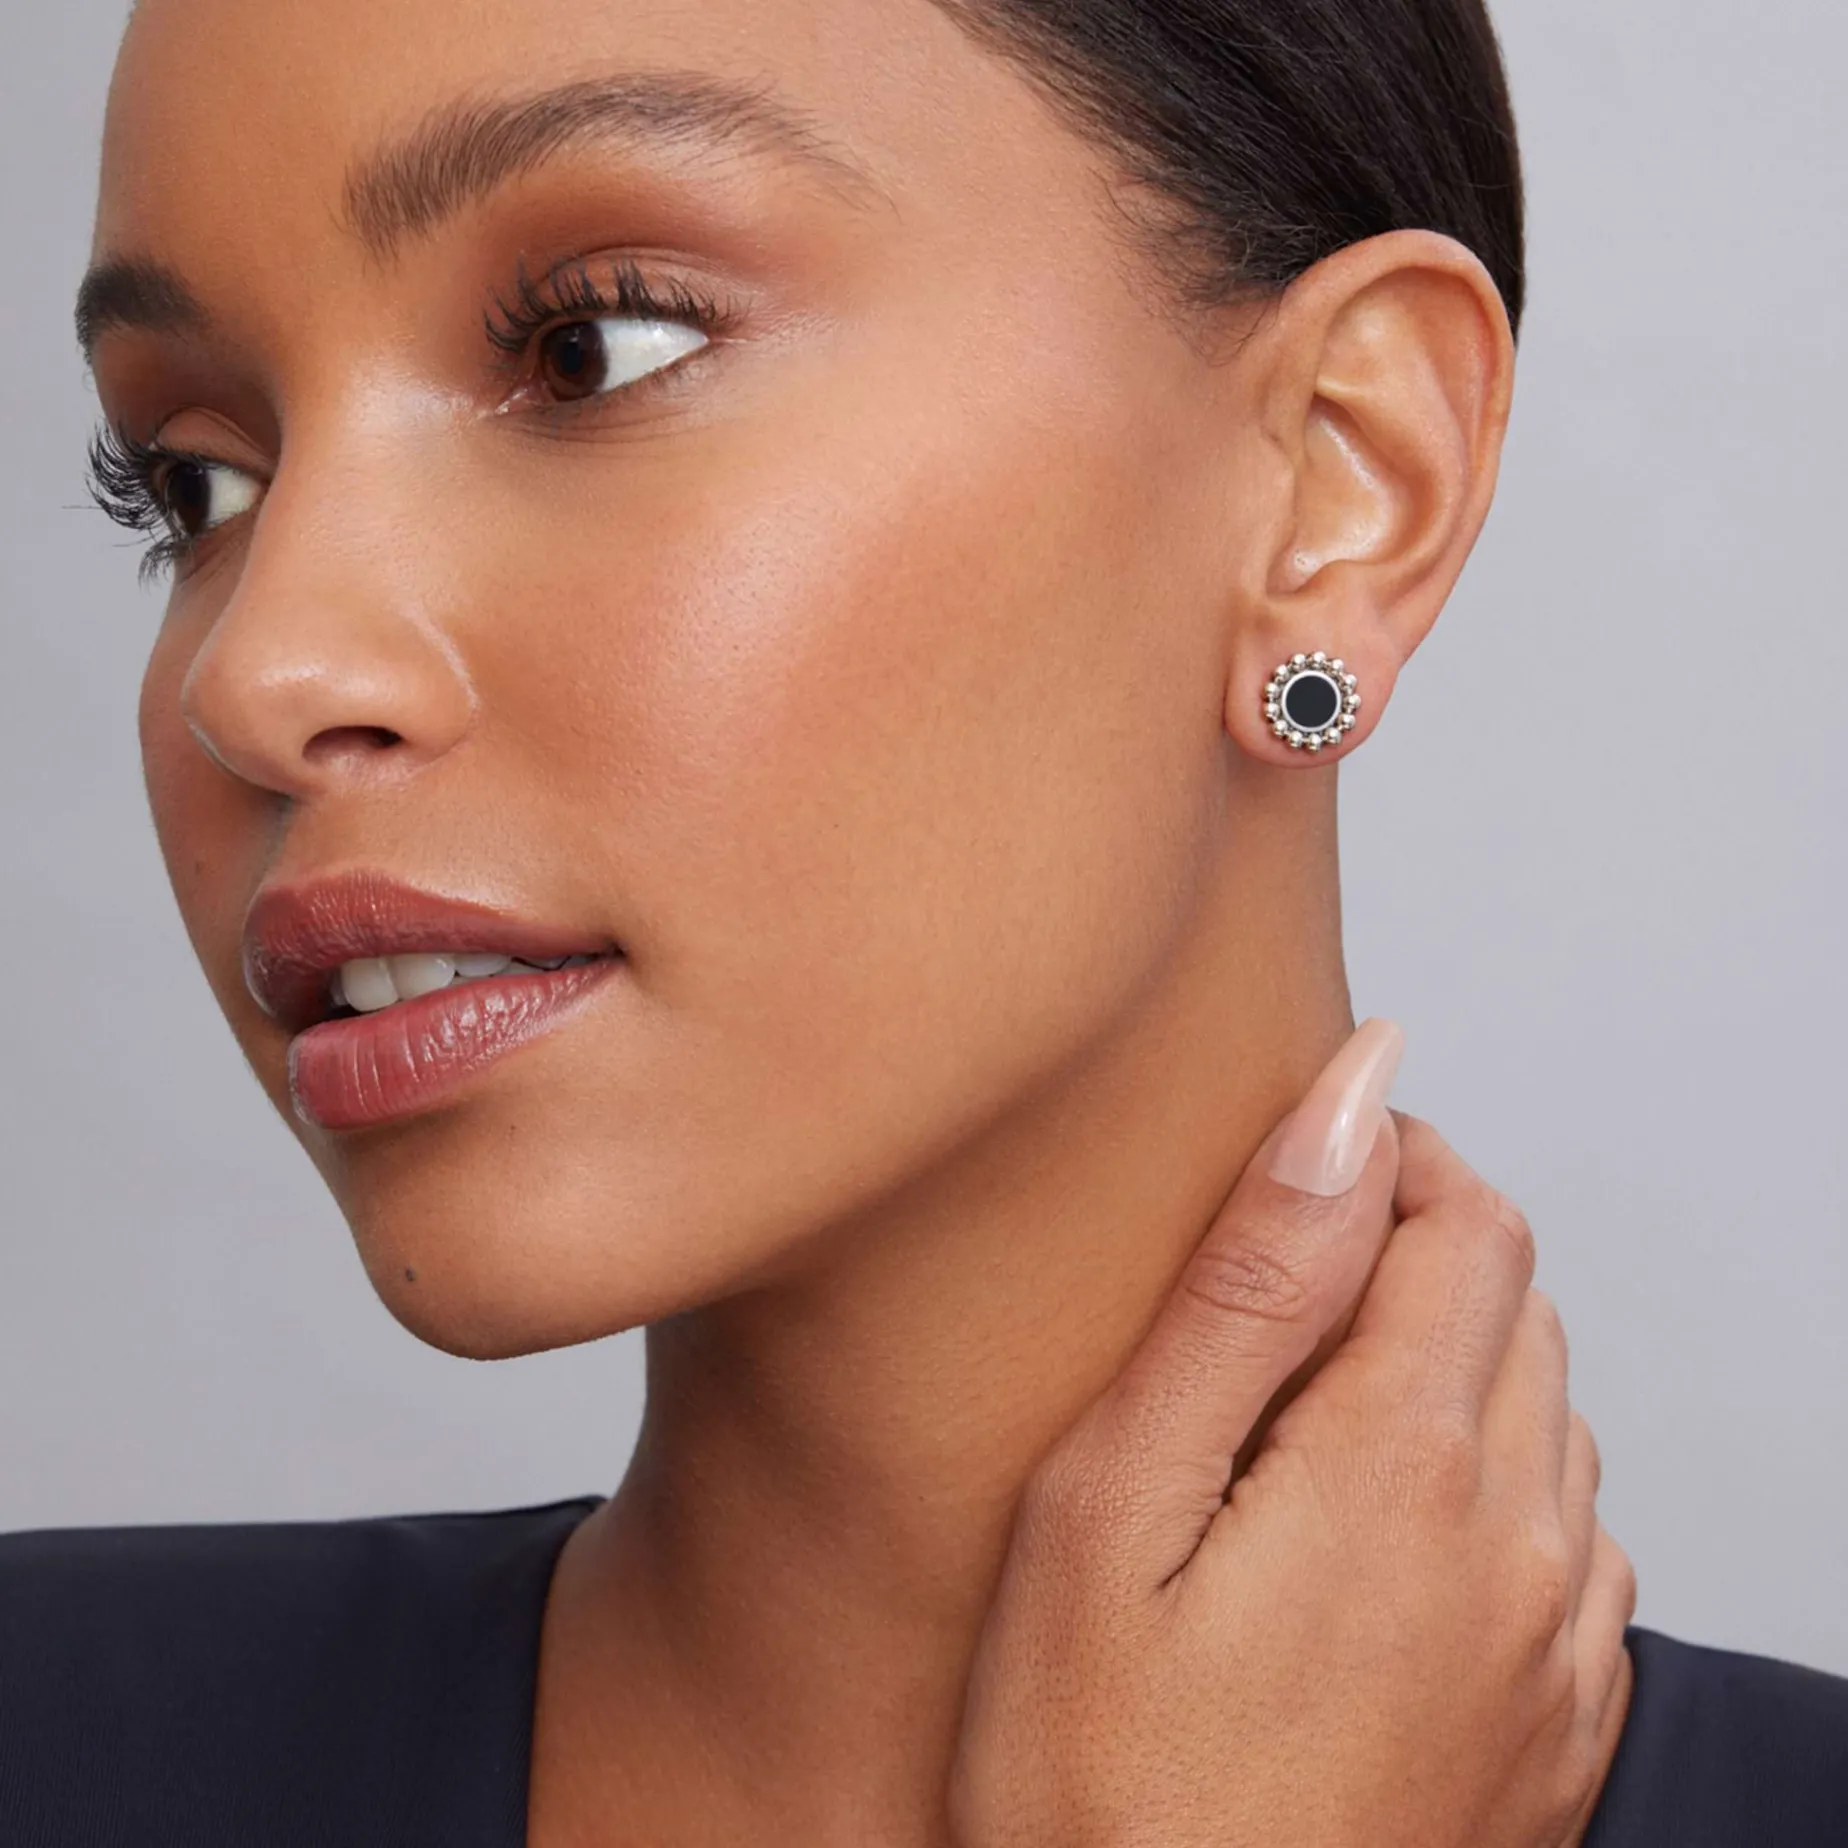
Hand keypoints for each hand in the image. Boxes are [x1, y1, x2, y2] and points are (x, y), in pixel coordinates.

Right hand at [947, 1021, 1635, 1847]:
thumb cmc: (1093, 1783)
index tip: (1295, 1178)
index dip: (1387, 1161)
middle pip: (1517, 1307)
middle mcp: (1525, 1548)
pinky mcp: (1559, 1736)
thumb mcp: (1110, 1505)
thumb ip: (1248, 1286)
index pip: (1467, 1221)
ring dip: (1451, 1368)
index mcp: (1409, 1468)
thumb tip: (1349, 1101)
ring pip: (1550, 1418)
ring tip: (1307, 1417)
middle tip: (1275, 1294)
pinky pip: (1571, 1544)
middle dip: (1412, 1255)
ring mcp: (1558, 1654)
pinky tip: (1374, 1540)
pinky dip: (1491, 1488)